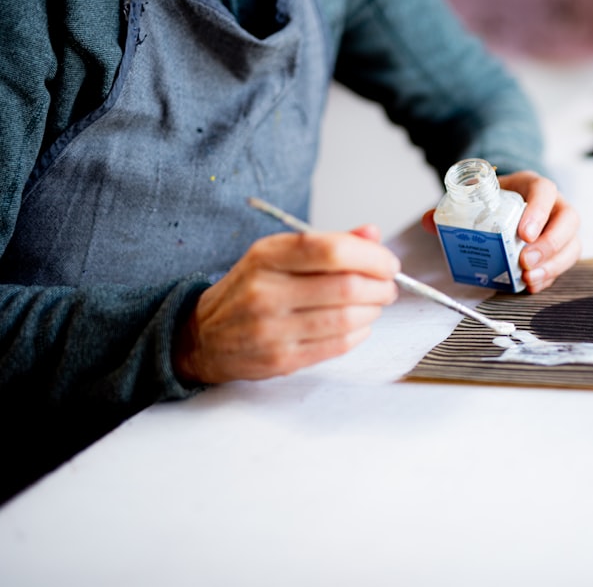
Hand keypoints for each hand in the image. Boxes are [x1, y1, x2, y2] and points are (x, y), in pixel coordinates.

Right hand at [173, 225, 399, 383]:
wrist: (204, 336)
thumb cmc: (249, 290)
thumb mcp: (278, 254)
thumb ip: (327, 243)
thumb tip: (373, 234)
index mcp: (266, 256)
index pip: (331, 250)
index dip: (371, 256)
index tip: (388, 262)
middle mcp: (266, 291)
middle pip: (345, 285)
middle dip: (380, 286)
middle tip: (388, 286)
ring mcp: (271, 329)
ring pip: (346, 318)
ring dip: (373, 310)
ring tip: (375, 304)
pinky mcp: (280, 359)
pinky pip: (337, 345)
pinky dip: (359, 333)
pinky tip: (360, 324)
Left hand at [422, 171, 580, 292]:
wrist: (509, 202)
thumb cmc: (496, 199)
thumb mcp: (479, 195)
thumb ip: (455, 206)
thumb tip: (429, 221)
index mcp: (534, 186)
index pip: (545, 191)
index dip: (539, 211)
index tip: (524, 233)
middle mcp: (555, 205)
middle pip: (568, 221)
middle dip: (550, 244)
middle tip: (525, 262)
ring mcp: (561, 228)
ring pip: (572, 245)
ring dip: (553, 265)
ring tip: (529, 279)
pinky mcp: (561, 249)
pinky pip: (564, 263)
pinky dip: (550, 276)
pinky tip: (533, 285)